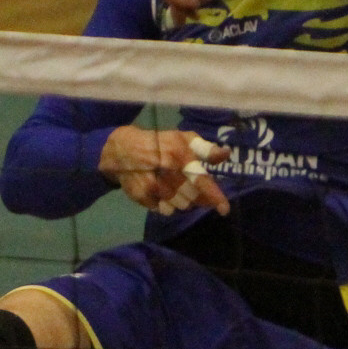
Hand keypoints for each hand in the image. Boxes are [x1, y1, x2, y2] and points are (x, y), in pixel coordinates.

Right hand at [100, 126, 230, 216]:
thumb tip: (225, 154)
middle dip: (196, 196)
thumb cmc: (158, 143)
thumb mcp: (182, 138)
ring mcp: (151, 185)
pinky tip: (162, 194)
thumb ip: (205, 148)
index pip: (200, 179)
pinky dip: (167, 205)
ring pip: (178, 205)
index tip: (224, 209)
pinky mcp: (141, 196)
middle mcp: (166, 171)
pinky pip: (163, 209)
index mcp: (179, 154)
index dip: (214, 196)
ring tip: (176, 189)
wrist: (121, 149)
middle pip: (191, 196)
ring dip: (183, 201)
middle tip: (190, 188)